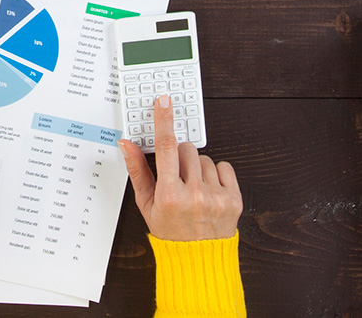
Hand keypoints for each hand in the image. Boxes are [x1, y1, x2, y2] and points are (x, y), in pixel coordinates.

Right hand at [118, 95, 241, 241]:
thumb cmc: (170, 232)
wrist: (198, 259)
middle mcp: (195, 195)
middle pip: (187, 149)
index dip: (164, 121)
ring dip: (198, 168)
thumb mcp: (147, 205)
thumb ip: (138, 171)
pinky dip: (217, 174)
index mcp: (170, 196)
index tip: (164, 103)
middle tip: (178, 176)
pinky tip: (209, 189)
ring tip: (193, 188)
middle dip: (180, 157)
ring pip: (206, 158)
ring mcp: (216, 197)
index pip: (166, 147)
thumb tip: (127, 145)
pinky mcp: (234, 200)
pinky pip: (225, 167)